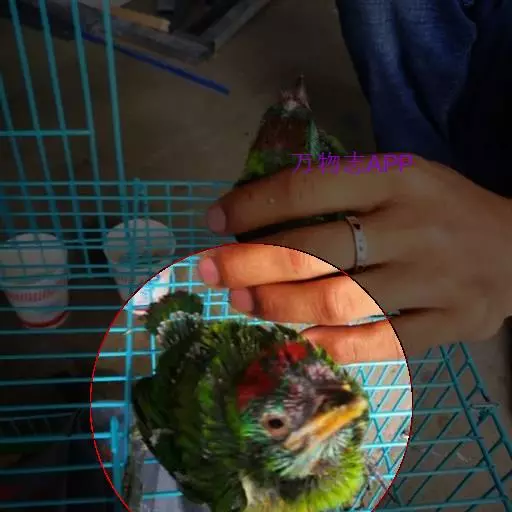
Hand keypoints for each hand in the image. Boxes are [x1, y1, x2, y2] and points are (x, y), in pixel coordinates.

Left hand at [201, 155, 511, 359]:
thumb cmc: (439, 207)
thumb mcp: (395, 178)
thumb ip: (338, 193)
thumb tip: (259, 220)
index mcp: (397, 177)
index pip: (307, 189)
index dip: (252, 206)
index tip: (215, 221)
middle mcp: (412, 226)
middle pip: (314, 250)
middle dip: (250, 263)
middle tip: (209, 272)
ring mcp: (434, 278)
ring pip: (340, 300)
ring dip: (280, 305)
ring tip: (243, 304)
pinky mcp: (452, 322)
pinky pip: (382, 342)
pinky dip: (335, 344)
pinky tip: (303, 339)